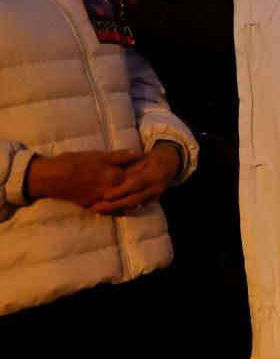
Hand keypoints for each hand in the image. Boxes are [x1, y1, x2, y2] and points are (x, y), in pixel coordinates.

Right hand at [25, 149, 141, 207]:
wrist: (50, 177)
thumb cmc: (74, 162)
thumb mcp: (98, 155)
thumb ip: (120, 156)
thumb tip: (139, 152)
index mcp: (115, 177)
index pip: (136, 177)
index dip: (143, 173)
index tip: (150, 171)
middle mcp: (111, 191)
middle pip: (129, 191)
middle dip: (138, 187)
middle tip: (146, 182)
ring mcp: (100, 200)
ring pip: (119, 200)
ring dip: (127, 197)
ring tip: (133, 191)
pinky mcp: (90, 205)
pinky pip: (107, 206)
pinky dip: (113, 203)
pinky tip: (115, 198)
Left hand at [87, 143, 181, 213]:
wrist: (172, 163)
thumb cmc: (153, 158)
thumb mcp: (141, 159)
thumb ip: (127, 170)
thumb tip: (110, 178)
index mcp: (152, 175)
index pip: (134, 185)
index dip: (120, 191)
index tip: (105, 196)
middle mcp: (154, 188)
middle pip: (132, 200)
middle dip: (113, 206)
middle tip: (95, 208)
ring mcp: (154, 196)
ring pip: (132, 206)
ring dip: (114, 210)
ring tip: (97, 210)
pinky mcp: (151, 201)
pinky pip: (135, 208)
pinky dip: (121, 210)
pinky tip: (108, 211)